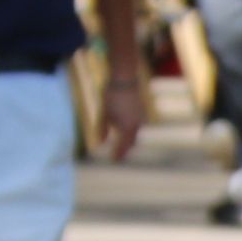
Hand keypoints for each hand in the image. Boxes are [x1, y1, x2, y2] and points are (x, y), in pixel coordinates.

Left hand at [95, 45, 148, 159]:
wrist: (125, 79)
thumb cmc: (112, 96)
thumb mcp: (104, 114)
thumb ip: (102, 129)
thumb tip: (100, 142)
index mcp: (127, 128)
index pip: (123, 146)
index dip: (118, 154)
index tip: (113, 161)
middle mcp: (136, 126)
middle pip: (131, 142)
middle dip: (125, 150)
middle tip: (118, 156)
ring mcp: (141, 119)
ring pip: (135, 134)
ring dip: (129, 141)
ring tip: (122, 145)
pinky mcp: (142, 112)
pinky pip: (137, 126)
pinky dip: (132, 131)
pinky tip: (127, 130)